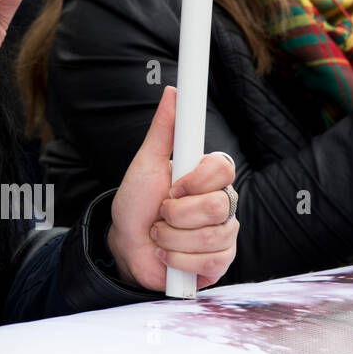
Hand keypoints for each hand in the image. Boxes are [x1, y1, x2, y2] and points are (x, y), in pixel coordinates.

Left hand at [107, 86, 237, 289]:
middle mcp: (222, 202)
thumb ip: (162, 130)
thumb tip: (171, 92)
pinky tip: (167, 255)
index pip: (224, 167)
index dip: (197, 180)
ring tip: (159, 234)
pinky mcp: (221, 261)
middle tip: (160, 213)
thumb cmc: (137, 201)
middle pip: (218, 206)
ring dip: (171, 238)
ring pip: (212, 236)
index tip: (172, 187)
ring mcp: (225, 233)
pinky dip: (177, 260)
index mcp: (208, 176)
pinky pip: (209, 261)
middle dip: (176, 214)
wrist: (127, 245)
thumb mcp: (145, 163)